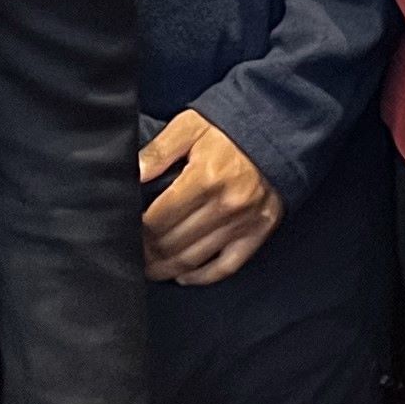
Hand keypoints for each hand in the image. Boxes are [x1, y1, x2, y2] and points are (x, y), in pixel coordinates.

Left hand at [141, 110, 284, 283]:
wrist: (280, 130)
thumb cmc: (230, 129)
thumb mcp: (190, 126)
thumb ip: (159, 150)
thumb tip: (131, 173)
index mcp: (204, 179)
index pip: (157, 221)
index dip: (134, 232)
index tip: (124, 232)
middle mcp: (225, 206)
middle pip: (171, 244)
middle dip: (145, 253)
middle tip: (131, 253)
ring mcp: (243, 223)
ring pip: (192, 259)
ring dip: (165, 269)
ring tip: (148, 268)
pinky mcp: (258, 232)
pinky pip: (226, 266)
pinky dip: (202, 277)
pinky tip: (183, 276)